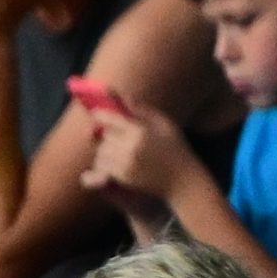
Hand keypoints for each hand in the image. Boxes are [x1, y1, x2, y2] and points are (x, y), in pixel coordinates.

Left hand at [80, 99, 196, 213]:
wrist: (181, 179)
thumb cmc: (173, 147)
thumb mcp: (163, 124)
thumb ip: (142, 110)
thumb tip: (123, 98)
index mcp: (141, 130)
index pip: (111, 119)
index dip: (101, 115)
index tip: (95, 113)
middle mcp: (130, 147)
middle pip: (104, 136)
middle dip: (107, 134)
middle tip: (114, 134)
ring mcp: (125, 163)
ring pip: (101, 152)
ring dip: (105, 149)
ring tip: (119, 149)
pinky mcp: (122, 177)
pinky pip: (102, 166)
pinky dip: (106, 163)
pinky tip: (118, 161)